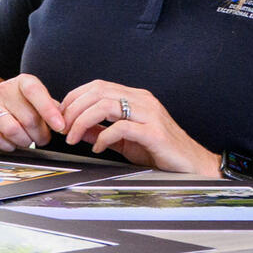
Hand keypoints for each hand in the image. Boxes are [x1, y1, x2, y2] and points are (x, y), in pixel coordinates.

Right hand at [0, 73, 64, 149]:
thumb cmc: (22, 106)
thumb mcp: (39, 102)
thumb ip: (54, 109)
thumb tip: (67, 122)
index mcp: (22, 82)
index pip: (35, 92)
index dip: (48, 110)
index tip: (60, 127)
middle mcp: (4, 90)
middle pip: (28, 118)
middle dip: (40, 135)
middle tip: (43, 138)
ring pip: (12, 130)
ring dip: (25, 141)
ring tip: (28, 140)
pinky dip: (8, 145)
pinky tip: (12, 143)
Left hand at [53, 80, 215, 173]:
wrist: (192, 165)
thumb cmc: (159, 151)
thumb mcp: (123, 140)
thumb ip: (100, 131)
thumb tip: (74, 127)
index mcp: (135, 98)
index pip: (97, 86)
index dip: (74, 98)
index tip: (60, 115)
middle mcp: (142, 101)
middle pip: (98, 92)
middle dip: (73, 109)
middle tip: (63, 128)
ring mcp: (150, 115)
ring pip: (106, 105)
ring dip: (83, 121)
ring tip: (74, 137)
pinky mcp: (155, 133)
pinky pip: (121, 128)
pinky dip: (103, 137)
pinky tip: (97, 148)